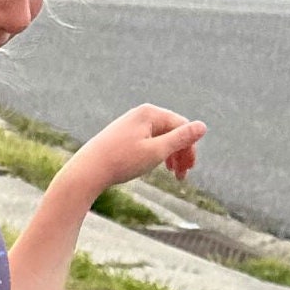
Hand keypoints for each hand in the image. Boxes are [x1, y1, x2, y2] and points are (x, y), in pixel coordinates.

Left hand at [63, 104, 206, 200]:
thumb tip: (203, 126)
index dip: (189, 148)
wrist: (86, 171)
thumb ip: (181, 139)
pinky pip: (146, 141)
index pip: (181, 126)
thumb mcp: (156, 152)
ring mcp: (129, 123)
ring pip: (159, 137)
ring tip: (171, 173)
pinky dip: (154, 154)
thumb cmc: (121, 161)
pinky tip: (152, 166)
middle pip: (171, 130)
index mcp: (150, 113)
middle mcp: (140, 113)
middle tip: (182, 176)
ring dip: (169, 154)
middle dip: (180, 152)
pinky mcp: (121, 135)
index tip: (188, 170)